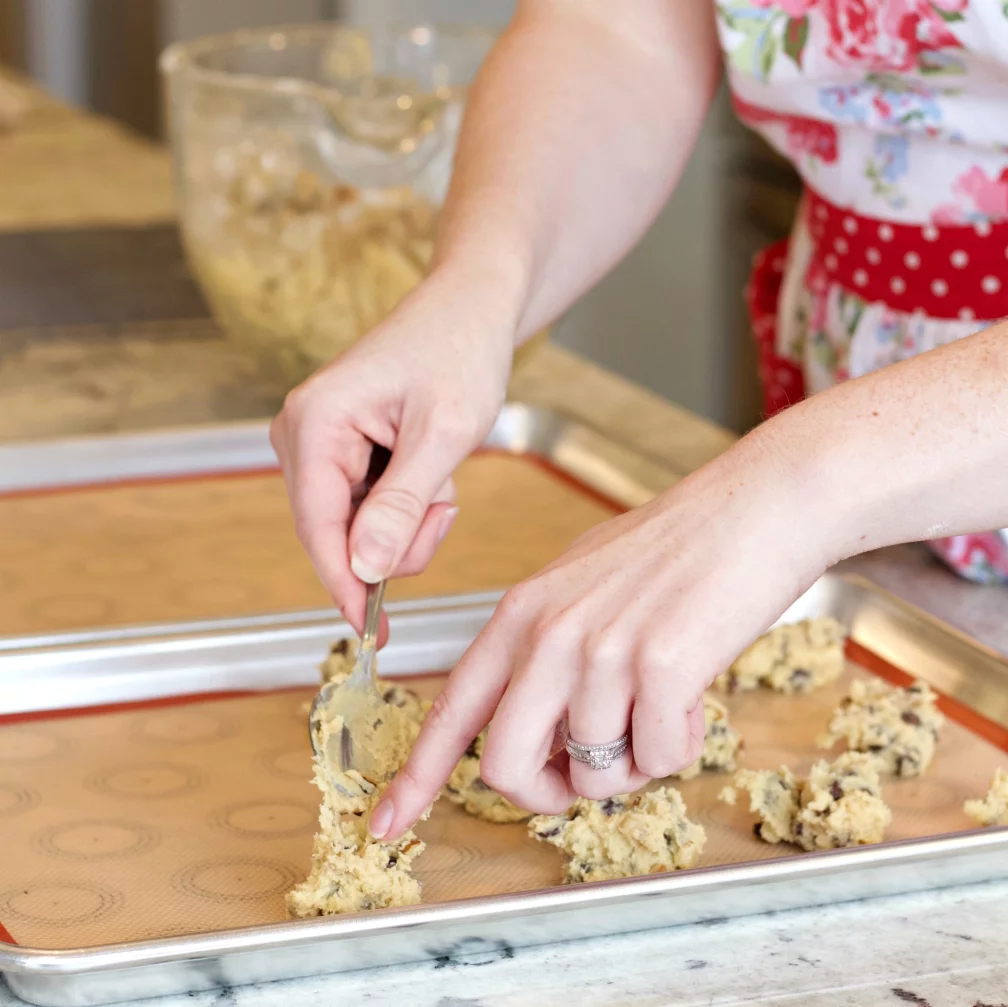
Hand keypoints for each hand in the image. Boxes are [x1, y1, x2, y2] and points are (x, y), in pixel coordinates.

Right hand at [270, 267, 517, 635]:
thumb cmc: (459, 351)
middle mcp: (302, 434)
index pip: (318, 527)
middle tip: (445, 504)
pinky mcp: (338, 451)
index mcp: (315, 422)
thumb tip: (361, 568)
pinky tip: (430, 468)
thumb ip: (401, 505)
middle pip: (338, 534)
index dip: (346, 585)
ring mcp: (317, 443)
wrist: (469, 309)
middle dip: (399, 538)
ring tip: (442, 474)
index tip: (374, 632)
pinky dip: (408, 504)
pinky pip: (368, 508)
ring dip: (410, 519)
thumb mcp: (443, 435)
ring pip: (358, 528)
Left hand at [369, 425, 829, 837]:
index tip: (388, 822)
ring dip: (633, 762)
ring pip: (594, 775)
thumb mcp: (583, 585)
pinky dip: (678, 746)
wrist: (756, 507)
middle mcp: (548, 633)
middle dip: (547, 794)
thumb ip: (547, 652)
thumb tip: (548, 733)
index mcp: (520, 614)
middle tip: (584, 779)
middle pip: (507, 766)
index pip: (453, 708)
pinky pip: (658, 760)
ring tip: (663, 708)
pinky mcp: (659, 668)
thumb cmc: (678, 548)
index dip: (417, 775)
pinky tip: (694, 698)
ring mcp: (600, 651)